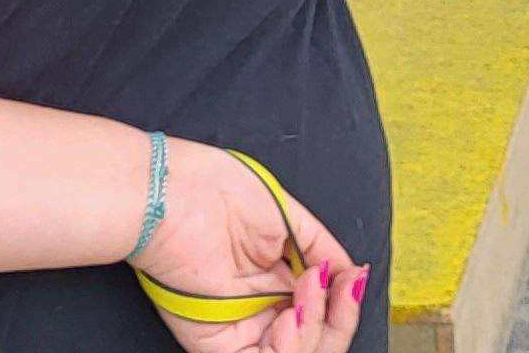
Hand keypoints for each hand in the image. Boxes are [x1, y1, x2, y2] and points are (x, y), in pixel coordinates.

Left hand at [136, 140, 367, 352]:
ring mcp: (240, 329)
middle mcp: (260, 309)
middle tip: (342, 288)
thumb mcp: (289, 220)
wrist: (174, 192)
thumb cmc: (215, 191)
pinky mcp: (217, 344)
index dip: (344, 303)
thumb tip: (351, 276)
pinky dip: (290, 346)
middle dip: (339, 318)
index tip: (354, 279)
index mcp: (275, 281)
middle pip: (317, 340)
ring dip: (317, 326)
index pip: (322, 312)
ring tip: (309, 289)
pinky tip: (290, 316)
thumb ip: (324, 252)